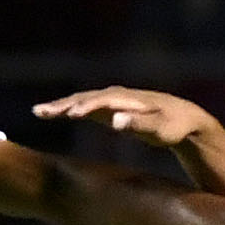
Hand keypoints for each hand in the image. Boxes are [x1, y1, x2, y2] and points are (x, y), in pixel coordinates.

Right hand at [33, 86, 217, 149]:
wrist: (185, 119)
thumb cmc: (175, 126)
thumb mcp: (161, 129)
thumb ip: (140, 123)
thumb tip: (116, 120)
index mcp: (129, 99)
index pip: (102, 101)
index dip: (86, 106)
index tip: (70, 114)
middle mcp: (118, 95)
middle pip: (86, 97)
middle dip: (64, 104)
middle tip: (41, 111)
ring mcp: (113, 100)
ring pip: (82, 100)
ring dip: (61, 106)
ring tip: (39, 112)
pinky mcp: (111, 108)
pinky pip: (86, 107)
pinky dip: (69, 109)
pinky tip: (55, 113)